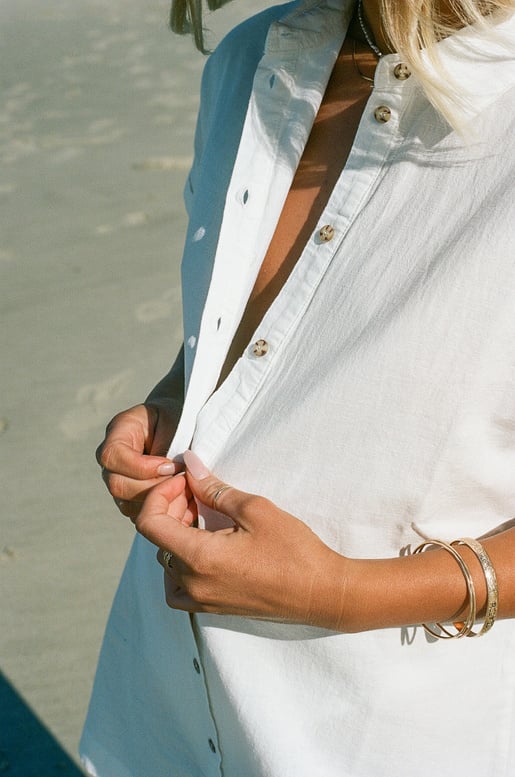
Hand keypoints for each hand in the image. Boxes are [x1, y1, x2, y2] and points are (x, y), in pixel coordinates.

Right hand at [96, 398, 182, 519]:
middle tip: (182, 482)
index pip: (112, 456)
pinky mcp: (132, 499)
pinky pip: (141, 515)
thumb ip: (168, 444)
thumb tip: (168, 472)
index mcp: (119, 432)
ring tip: (186, 492)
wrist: (180, 425)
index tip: (170, 466)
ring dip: (160, 502)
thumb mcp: (175, 421)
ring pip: (128, 505)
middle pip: (118, 485)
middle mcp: (113, 459)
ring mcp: (120, 481)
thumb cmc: (178, 418)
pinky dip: (164, 512)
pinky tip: (185, 504)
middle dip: (153, 487)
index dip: (141, 467)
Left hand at [135, 451, 348, 627]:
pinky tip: (202, 549)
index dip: (160, 495)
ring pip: (166, 561)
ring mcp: (201, 599)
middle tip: (197, 492)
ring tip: (202, 516)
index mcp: (199, 558)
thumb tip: (190, 464)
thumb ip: (214, 489)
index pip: (150, 522)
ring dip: (175, 534)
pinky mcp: (213, 607)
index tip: (185, 483)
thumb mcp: (255, 509)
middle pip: (157, 539)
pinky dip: (179, 565)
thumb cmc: (294, 551)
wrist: (322, 594)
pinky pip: (177, 588)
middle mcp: (192, 583)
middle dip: (171, 508)